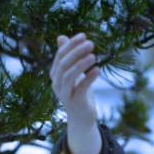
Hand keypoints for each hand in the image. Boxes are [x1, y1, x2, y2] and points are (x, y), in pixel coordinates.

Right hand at [50, 33, 101, 153]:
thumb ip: (67, 56)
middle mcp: (57, 83)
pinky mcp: (75, 102)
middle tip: (90, 43)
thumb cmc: (78, 91)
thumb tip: (61, 37)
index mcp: (55, 74)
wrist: (81, 117)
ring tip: (94, 56)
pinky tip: (98, 70)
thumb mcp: (73, 72)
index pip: (60, 56)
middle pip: (64, 64)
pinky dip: (88, 78)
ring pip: (69, 76)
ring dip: (81, 64)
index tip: (83, 35)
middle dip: (76, 52)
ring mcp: (65, 93)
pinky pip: (81, 88)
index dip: (70, 45)